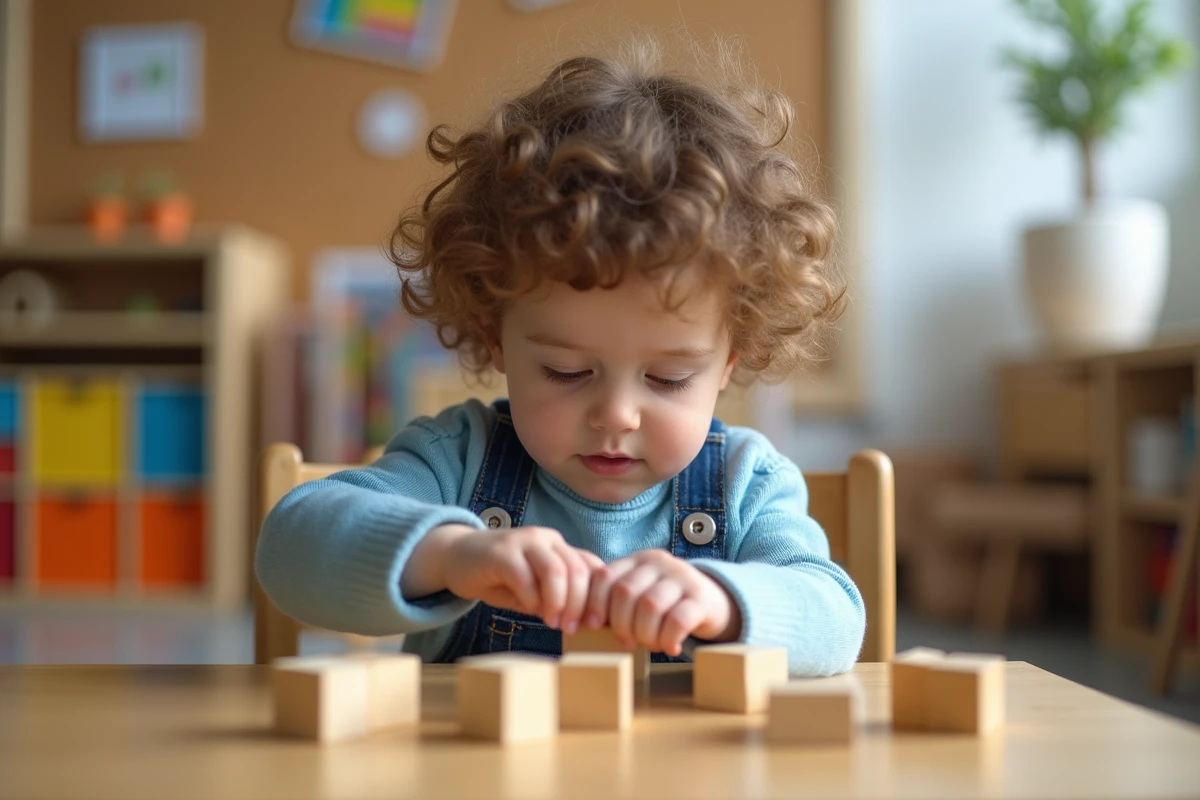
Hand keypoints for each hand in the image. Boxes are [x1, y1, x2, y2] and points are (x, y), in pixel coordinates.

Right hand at [443, 525, 604, 631]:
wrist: (456, 556)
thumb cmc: (499, 577)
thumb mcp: (534, 589)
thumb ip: (557, 598)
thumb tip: (585, 622)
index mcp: (560, 547)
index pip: (591, 567)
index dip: (598, 597)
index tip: (597, 624)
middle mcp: (546, 539)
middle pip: (577, 569)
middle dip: (579, 603)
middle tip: (572, 628)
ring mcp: (524, 541)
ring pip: (555, 571)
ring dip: (558, 602)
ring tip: (553, 623)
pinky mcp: (502, 552)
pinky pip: (525, 576)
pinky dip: (531, 598)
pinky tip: (529, 610)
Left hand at [584, 549, 740, 655]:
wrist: (713, 602)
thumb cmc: (666, 604)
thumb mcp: (639, 593)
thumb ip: (614, 601)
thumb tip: (579, 623)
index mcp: (638, 560)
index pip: (605, 576)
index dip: (594, 604)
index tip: (590, 627)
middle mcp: (659, 562)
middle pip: (625, 593)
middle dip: (621, 624)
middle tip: (627, 642)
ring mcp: (682, 577)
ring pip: (650, 606)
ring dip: (645, 634)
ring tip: (650, 645)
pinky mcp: (701, 598)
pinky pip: (678, 620)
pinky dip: (668, 639)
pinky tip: (671, 648)